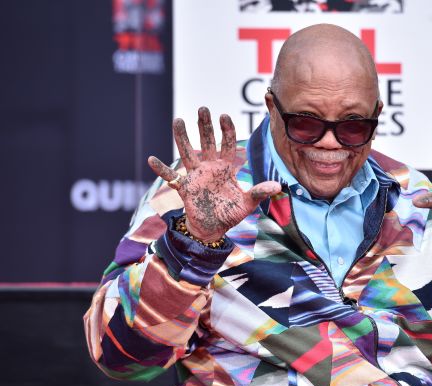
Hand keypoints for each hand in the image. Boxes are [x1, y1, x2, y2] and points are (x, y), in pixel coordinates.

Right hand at [148, 107, 280, 241]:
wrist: (213, 229)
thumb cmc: (230, 214)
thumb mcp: (247, 203)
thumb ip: (259, 192)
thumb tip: (277, 185)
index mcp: (225, 169)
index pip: (227, 145)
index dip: (226, 131)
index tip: (224, 115)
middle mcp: (209, 168)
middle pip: (207, 142)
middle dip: (205, 126)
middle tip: (203, 108)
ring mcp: (195, 176)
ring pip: (187, 152)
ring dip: (182, 137)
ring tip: (178, 120)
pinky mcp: (184, 187)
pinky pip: (171, 176)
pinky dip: (161, 169)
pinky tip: (151, 159)